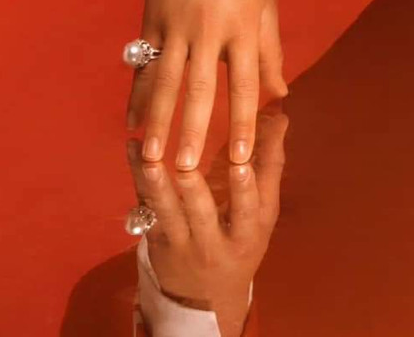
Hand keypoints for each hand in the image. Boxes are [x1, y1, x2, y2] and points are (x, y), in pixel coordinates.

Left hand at [126, 102, 286, 332]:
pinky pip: (145, 207)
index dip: (244, 188)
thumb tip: (280, 114)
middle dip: (194, 191)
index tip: (241, 163)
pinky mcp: (156, 240)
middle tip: (187, 164)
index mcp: (246, 232)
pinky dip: (137, 179)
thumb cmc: (241, 243)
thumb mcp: (263, 214)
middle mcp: (213, 241)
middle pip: (202, 214)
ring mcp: (181, 242)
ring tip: (150, 159)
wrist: (205, 298)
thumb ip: (270, 164)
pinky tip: (133, 150)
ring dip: (157, 186)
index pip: (248, 208)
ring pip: (168, 213)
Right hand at [127, 0, 288, 171]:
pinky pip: (144, 63)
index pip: (245, 85)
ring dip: (158, 121)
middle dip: (192, 132)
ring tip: (152, 155)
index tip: (240, 159)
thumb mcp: (265, 4)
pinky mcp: (153, 18)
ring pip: (167, 81)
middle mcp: (210, 29)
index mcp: (242, 27)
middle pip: (201, 89)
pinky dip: (137, 94)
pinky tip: (132, 121)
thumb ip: (270, 52)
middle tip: (185, 170)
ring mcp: (177, 24)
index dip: (243, 124)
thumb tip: (280, 93)